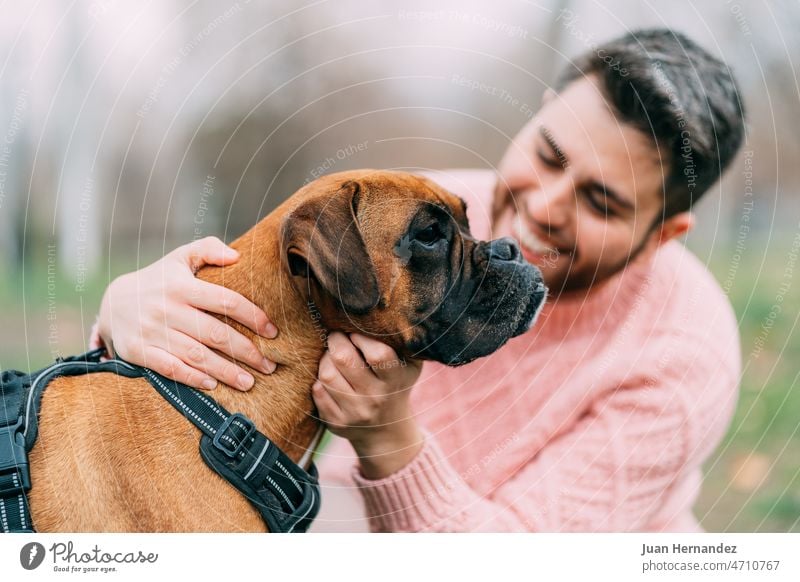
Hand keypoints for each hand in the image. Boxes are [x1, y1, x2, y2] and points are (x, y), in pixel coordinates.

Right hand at [96, 236, 276, 390]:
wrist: (112, 302)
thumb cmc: (160, 280)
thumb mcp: (180, 258)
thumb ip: (207, 249)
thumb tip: (236, 256)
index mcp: (181, 285)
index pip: (225, 301)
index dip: (253, 317)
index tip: (273, 333)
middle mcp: (167, 308)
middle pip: (215, 333)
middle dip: (246, 352)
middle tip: (269, 365)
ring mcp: (152, 331)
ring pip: (196, 355)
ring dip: (226, 371)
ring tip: (249, 382)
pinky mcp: (138, 351)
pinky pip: (170, 368)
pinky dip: (192, 378)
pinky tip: (213, 385)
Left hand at [311, 332, 423, 478]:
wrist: (387, 431)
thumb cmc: (397, 385)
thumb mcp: (410, 365)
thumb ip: (402, 342)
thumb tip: (382, 315)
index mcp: (396, 381)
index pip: (378, 354)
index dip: (362, 337)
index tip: (356, 332)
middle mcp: (375, 399)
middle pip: (345, 360)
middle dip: (336, 340)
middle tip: (337, 335)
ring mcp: (355, 413)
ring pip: (326, 375)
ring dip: (325, 358)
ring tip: (332, 354)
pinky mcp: (336, 423)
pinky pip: (317, 391)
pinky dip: (319, 379)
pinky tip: (330, 376)